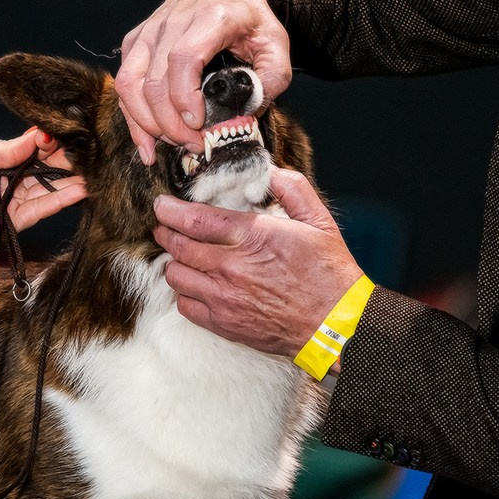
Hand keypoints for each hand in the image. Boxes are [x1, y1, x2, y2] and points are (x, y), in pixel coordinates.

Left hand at [0, 127, 86, 256]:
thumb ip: (7, 148)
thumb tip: (39, 137)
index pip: (33, 150)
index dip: (52, 143)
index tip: (73, 134)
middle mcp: (10, 181)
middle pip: (46, 170)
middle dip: (67, 161)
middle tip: (91, 152)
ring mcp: (13, 202)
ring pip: (48, 190)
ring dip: (71, 181)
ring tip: (94, 172)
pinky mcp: (13, 223)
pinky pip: (41, 210)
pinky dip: (60, 201)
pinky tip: (80, 190)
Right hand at [115, 0, 291, 161]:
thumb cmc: (248, 16)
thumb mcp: (276, 42)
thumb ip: (272, 78)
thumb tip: (248, 113)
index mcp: (211, 17)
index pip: (184, 58)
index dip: (184, 97)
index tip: (198, 125)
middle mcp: (172, 21)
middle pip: (154, 80)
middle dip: (170, 123)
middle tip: (195, 144)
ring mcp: (148, 31)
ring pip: (130, 84)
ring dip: (147, 123)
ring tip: (173, 144)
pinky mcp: (135, 42)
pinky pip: (123, 84)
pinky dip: (132, 117)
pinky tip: (147, 143)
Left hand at [153, 168, 363, 357]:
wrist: (337, 325)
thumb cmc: (329, 274)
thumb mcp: (319, 221)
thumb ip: (293, 189)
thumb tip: (271, 172)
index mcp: (252, 237)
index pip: (194, 219)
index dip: (170, 210)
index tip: (162, 205)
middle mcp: (231, 267)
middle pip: (178, 246)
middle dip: (166, 232)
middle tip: (165, 226)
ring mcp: (224, 298)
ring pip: (176, 275)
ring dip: (174, 262)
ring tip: (181, 255)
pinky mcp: (224, 324)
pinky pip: (185, 306)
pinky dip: (184, 292)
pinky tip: (195, 284)